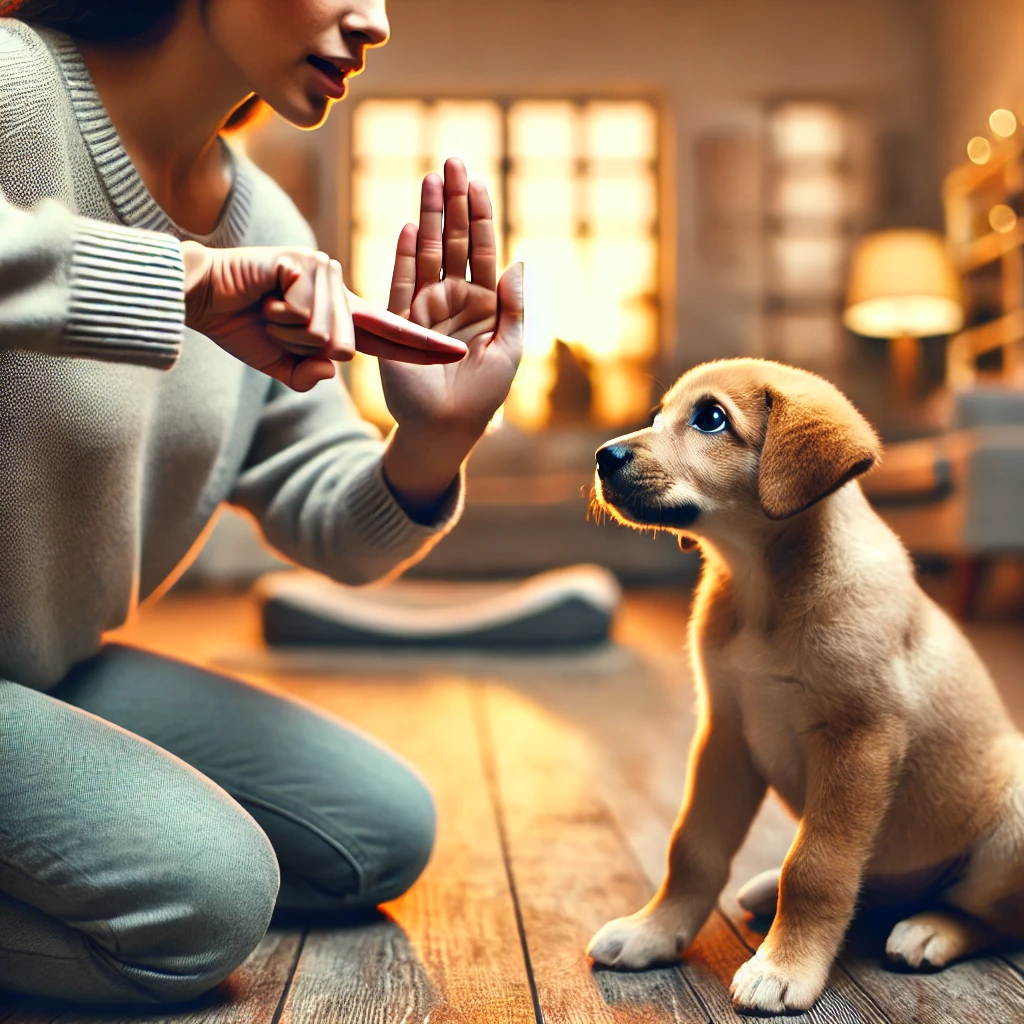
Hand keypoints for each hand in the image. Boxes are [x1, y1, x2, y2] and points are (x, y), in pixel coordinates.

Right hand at [181, 242, 467, 392]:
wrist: (200, 298)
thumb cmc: (240, 327)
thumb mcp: (280, 366)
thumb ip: (307, 377)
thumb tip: (334, 365)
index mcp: (343, 316)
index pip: (391, 336)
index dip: (424, 347)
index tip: (461, 355)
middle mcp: (341, 291)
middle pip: (348, 346)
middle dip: (301, 349)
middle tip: (273, 325)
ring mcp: (325, 272)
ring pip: (327, 333)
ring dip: (286, 334)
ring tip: (266, 310)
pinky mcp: (304, 262)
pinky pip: (307, 313)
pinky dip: (280, 317)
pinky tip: (265, 296)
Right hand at [380, 159, 523, 517]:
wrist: (447, 427)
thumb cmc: (484, 394)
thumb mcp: (512, 348)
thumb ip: (515, 306)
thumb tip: (518, 262)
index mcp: (484, 303)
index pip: (481, 248)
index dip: (480, 214)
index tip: (478, 179)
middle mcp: (453, 298)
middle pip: (452, 240)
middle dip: (453, 201)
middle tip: (452, 160)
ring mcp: (425, 307)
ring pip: (426, 252)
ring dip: (427, 216)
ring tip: (430, 179)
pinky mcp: (400, 322)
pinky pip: (401, 281)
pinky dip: (404, 255)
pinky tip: (408, 226)